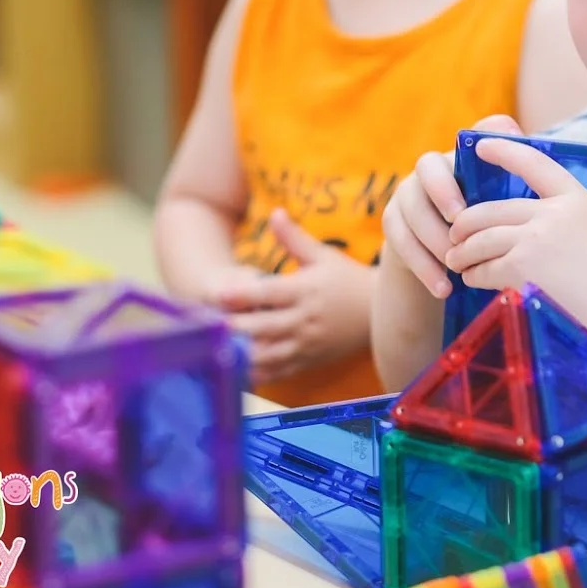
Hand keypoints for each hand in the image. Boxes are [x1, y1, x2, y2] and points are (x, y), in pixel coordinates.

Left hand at [217, 209, 375, 384]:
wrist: (381, 315)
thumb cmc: (348, 280)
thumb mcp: (323, 256)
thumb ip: (294, 238)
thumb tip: (274, 213)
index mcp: (306, 291)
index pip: (269, 293)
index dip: (243, 295)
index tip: (219, 295)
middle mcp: (304, 320)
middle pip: (262, 327)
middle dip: (233, 328)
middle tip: (205, 327)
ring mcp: (305, 344)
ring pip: (267, 354)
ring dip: (240, 354)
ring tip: (214, 351)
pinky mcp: (307, 361)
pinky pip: (278, 372)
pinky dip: (255, 374)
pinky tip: (234, 372)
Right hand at [380, 114, 523, 298]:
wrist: (451, 257)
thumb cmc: (492, 228)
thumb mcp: (508, 210)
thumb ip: (522, 186)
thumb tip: (542, 160)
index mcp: (465, 158)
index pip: (467, 139)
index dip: (475, 148)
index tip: (486, 177)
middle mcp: (432, 168)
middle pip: (428, 166)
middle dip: (444, 193)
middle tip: (460, 221)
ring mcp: (408, 192)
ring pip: (412, 207)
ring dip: (434, 239)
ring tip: (456, 268)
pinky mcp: (394, 220)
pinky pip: (400, 239)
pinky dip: (423, 266)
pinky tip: (443, 288)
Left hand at [443, 135, 586, 313]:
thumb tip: (566, 208)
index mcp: (575, 199)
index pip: (534, 164)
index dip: (504, 151)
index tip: (481, 146)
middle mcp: (552, 214)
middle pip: (492, 209)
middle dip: (467, 222)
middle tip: (456, 233)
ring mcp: (535, 241)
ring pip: (482, 239)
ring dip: (463, 251)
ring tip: (456, 259)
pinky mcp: (521, 270)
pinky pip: (485, 268)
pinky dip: (474, 274)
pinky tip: (472, 279)